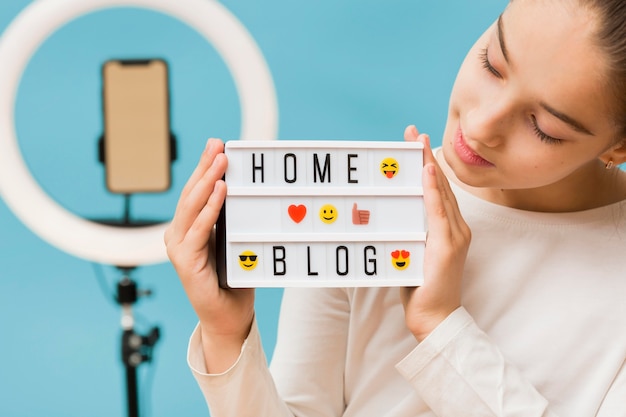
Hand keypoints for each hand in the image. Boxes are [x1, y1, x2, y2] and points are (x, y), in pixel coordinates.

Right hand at [164, 138, 254, 371]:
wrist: (228, 317)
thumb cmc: (233, 280)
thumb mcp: (234, 242)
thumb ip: (232, 220)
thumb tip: (246, 190)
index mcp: (189, 229)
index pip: (196, 192)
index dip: (204, 167)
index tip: (217, 145)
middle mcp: (178, 235)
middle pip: (191, 193)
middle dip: (204, 167)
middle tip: (218, 145)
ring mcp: (178, 248)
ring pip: (191, 207)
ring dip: (207, 181)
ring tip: (220, 161)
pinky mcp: (185, 262)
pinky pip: (198, 230)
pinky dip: (209, 209)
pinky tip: (220, 191)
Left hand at [401, 126, 470, 340]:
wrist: (434, 317)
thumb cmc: (420, 287)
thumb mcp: (410, 253)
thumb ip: (407, 232)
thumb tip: (387, 216)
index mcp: (449, 228)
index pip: (437, 190)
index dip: (427, 164)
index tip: (415, 143)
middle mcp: (456, 228)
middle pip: (440, 184)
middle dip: (425, 156)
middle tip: (412, 132)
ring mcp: (455, 235)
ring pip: (441, 192)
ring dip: (428, 165)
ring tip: (417, 142)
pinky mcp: (448, 246)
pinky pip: (440, 212)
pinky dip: (434, 191)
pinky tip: (427, 172)